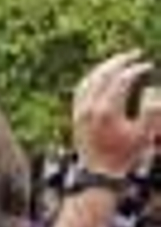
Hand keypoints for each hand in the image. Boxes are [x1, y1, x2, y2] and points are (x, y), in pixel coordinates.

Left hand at [72, 51, 157, 176]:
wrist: (98, 173)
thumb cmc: (125, 155)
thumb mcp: (144, 135)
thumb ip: (151, 111)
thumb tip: (150, 90)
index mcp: (107, 110)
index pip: (121, 79)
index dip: (136, 69)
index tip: (148, 65)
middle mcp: (89, 107)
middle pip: (103, 74)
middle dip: (120, 61)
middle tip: (135, 53)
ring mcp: (80, 111)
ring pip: (89, 79)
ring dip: (105, 67)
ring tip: (120, 60)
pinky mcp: (75, 115)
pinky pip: (81, 89)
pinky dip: (92, 78)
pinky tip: (102, 75)